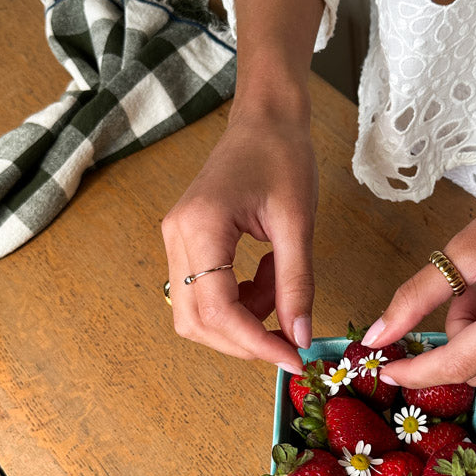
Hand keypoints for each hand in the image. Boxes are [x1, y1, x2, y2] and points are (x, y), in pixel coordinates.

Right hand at [161, 105, 316, 370]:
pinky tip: (270, 277)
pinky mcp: (187, 241)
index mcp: (200, 227)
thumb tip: (299, 337)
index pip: (218, 310)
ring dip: (242, 319)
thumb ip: (296, 284)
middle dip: (243, 341)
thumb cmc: (283, 156)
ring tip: (281, 289)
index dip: (254, 343)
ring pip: (196, 312)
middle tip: (287, 342)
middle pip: (196, 321)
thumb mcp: (298, 223)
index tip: (290, 357)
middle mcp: (177, 236)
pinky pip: (205, 291)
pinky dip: (240, 300)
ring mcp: (176, 239)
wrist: (265, 118)